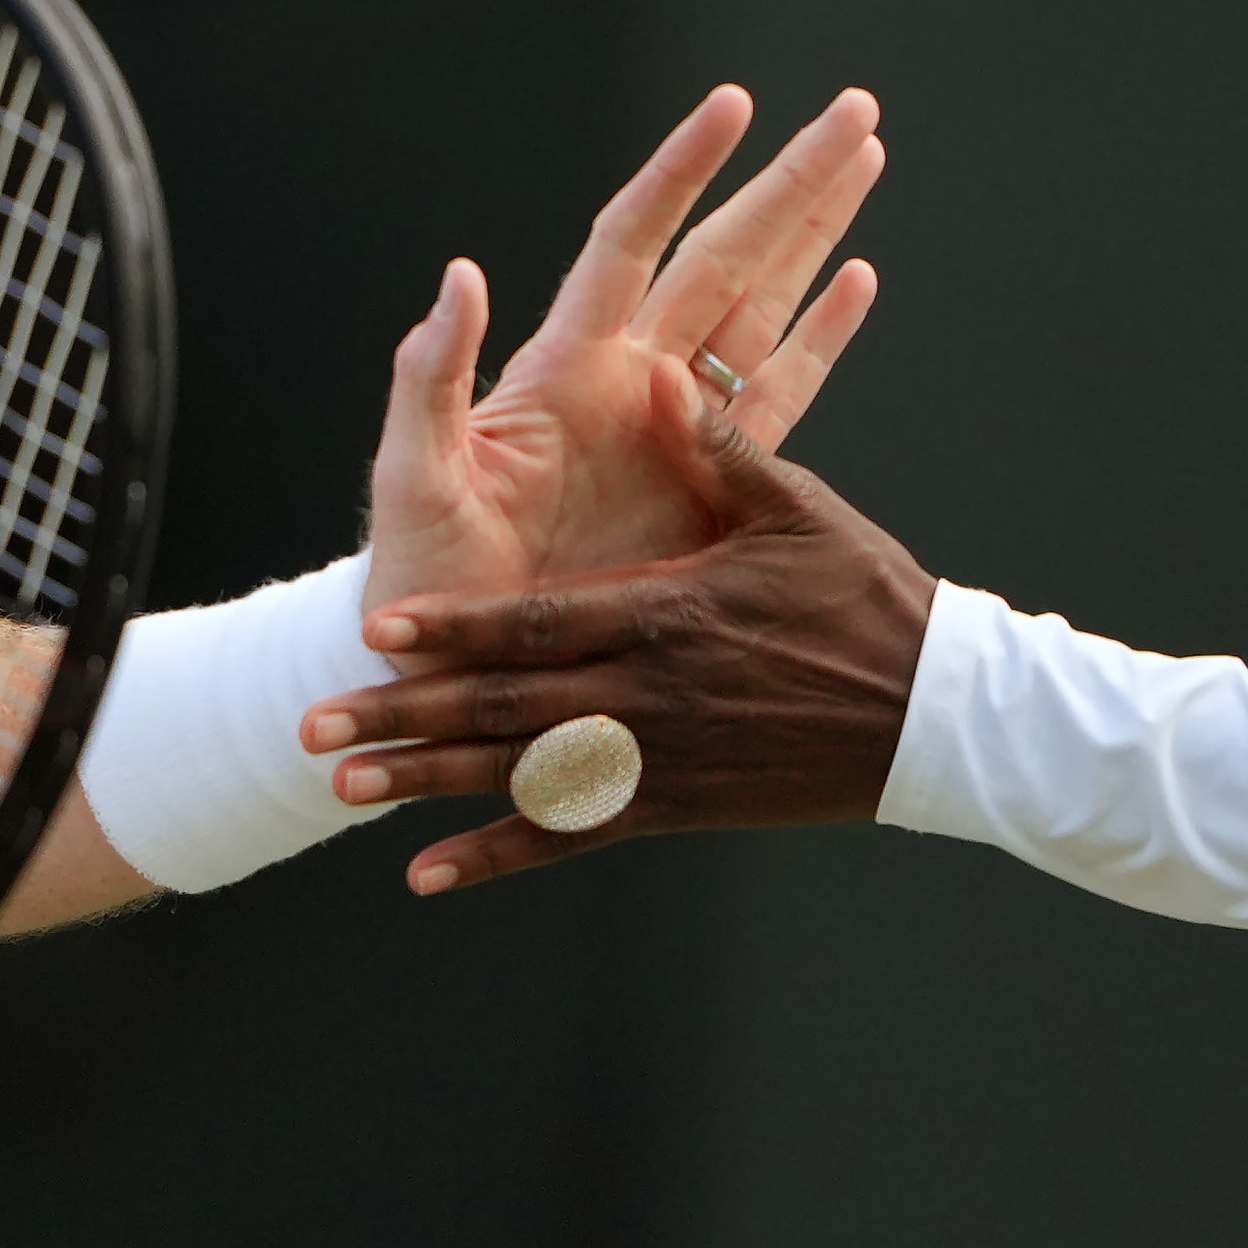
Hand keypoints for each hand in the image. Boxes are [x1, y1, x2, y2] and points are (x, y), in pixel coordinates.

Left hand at [309, 420, 935, 894]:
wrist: (932, 714)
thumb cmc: (864, 598)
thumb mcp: (795, 508)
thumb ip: (716, 447)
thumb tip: (657, 375)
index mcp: (666, 614)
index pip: (537, 625)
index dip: (456, 630)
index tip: (381, 630)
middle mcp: (647, 695)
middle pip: (503, 710)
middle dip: (405, 717)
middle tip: (315, 726)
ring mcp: (656, 760)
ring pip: (520, 778)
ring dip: (428, 786)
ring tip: (345, 790)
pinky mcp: (673, 806)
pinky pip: (570, 837)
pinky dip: (498, 856)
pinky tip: (428, 873)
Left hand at [363, 85, 883, 615]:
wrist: (462, 666)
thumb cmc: (423, 572)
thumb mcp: (416, 479)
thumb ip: (433, 382)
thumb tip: (459, 277)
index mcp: (564, 367)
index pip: (633, 240)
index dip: (682, 172)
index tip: (734, 105)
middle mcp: (627, 380)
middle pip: (723, 257)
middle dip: (786, 183)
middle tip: (849, 111)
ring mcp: (672, 429)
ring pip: (762, 306)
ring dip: (814, 234)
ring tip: (863, 160)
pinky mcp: (707, 488)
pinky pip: (776, 396)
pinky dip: (819, 336)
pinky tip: (856, 279)